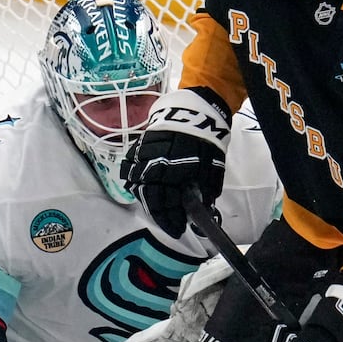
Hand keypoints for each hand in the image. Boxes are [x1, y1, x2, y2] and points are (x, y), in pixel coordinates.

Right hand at [120, 89, 230, 238]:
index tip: (178, 229)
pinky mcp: (139, 146)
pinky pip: (130, 166)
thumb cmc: (206, 142)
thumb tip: (204, 208)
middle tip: (169, 222)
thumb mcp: (212, 168)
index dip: (171, 220)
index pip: (165, 205)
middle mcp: (152, 167)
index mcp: (170, 174)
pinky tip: (140, 185)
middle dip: (159, 214)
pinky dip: (134, 178)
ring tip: (156, 206)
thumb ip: (206, 190)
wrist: (196, 112)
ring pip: (136, 183)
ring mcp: (143, 156)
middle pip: (149, 198)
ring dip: (146, 198)